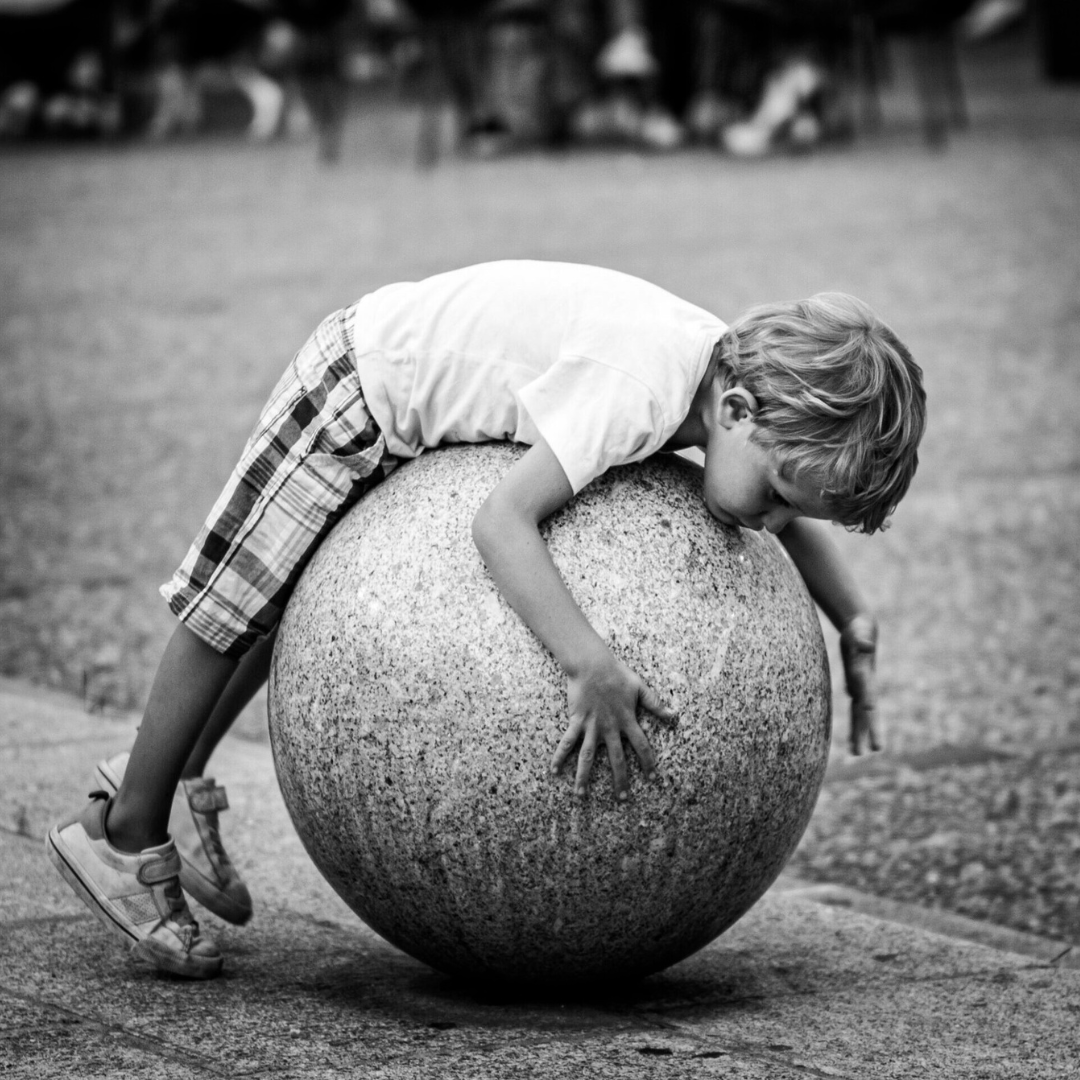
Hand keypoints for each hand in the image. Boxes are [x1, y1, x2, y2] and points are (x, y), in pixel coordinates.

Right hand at [550, 654, 675, 801]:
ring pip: (587, 757)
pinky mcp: (576, 721)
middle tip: (622, 798)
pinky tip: (553, 771)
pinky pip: (567, 742)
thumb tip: (674, 715)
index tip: (653, 778)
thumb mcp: (640, 687)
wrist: (592, 664)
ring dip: (583, 777)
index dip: (649, 763)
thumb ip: (656, 704)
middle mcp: (610, 727)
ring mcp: (591, 726)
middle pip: (616, 759)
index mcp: (627, 720)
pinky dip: (559, 756)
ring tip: (580, 796)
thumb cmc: (617, 674)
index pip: (642, 746)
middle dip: (620, 780)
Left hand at [840, 613, 879, 754]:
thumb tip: (864, 645)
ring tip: (856, 753)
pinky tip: (852, 736)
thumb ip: (862, 640)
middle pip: (866, 713)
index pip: (869, 701)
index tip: (876, 733)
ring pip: (859, 715)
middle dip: (868, 732)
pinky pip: (853, 708)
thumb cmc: (860, 629)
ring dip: (858, 733)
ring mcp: (860, 687)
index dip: (871, 717)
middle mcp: (865, 686)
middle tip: (874, 751)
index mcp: (865, 677)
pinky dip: (853, 721)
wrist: (862, 627)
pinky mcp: (853, 685)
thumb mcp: (860, 632)